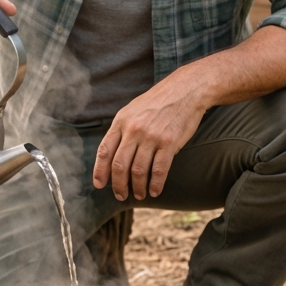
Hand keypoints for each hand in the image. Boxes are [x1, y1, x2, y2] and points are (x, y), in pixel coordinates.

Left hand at [93, 70, 207, 201]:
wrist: (186, 90)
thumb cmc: (159, 101)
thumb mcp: (133, 109)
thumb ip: (123, 129)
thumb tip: (113, 153)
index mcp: (121, 121)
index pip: (105, 151)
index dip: (100, 171)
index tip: (99, 185)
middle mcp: (134, 129)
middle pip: (120, 165)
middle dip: (118, 184)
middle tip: (121, 195)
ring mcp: (151, 136)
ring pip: (138, 170)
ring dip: (137, 187)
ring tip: (139, 195)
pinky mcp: (169, 142)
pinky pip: (159, 170)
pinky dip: (156, 184)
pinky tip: (155, 191)